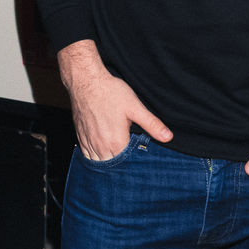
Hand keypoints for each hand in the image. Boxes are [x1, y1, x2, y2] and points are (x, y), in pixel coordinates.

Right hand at [57, 40, 172, 160]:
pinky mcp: (81, 136)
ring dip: (107, 163)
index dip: (134, 164)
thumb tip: (168, 137)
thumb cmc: (111, 92)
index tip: (140, 161)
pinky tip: (102, 152)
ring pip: (98, 163)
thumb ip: (152, 124)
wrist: (86, 81)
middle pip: (112, 167)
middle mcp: (100, 146)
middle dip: (121, 166)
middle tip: (130, 161)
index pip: (127, 164)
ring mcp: (89, 142)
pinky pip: (86, 155)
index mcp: (116, 142)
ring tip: (116, 158)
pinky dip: (94, 157)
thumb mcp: (135, 107)